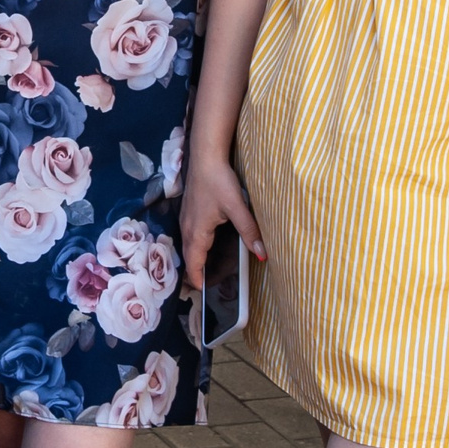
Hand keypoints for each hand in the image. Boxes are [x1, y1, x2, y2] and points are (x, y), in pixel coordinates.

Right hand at [181, 156, 265, 289]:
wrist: (205, 156)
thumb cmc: (218, 181)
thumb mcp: (237, 207)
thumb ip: (249, 231)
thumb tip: (262, 254)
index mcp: (196, 232)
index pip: (193, 264)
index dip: (198, 279)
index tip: (204, 291)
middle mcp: (187, 228)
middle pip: (189, 257)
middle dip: (196, 272)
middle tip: (208, 284)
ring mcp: (185, 218)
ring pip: (188, 246)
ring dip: (195, 258)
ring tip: (206, 268)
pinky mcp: (188, 210)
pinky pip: (189, 235)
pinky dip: (195, 245)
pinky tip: (206, 242)